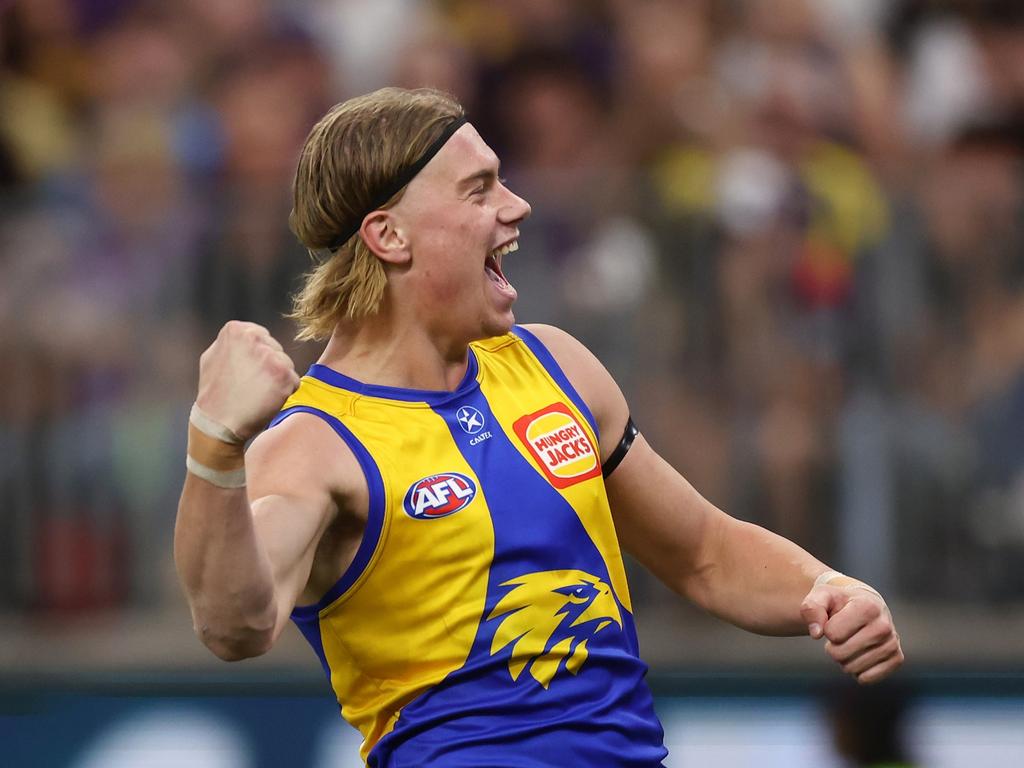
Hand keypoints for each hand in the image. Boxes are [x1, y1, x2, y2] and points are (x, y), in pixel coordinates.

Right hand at [196, 321, 299, 439]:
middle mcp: (254, 337)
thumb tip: (246, 332)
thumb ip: (233, 341)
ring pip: (286, 365)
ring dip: (277, 380)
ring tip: (256, 392)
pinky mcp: (284, 375)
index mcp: (236, 330)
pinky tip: (266, 400)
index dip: (256, 358)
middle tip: (249, 385)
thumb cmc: (214, 392)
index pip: (262, 337)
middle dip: (268, 367)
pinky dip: (285, 392)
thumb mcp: (213, 356)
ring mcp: (270, 356)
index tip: (243, 372)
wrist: (218, 423)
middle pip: (276, 350)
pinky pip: (294, 381)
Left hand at [801, 583, 903, 683]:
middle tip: (839, 636)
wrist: (865, 604)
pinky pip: (866, 679)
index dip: (827, 630)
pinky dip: (857, 671)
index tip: (834, 620)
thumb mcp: (821, 596)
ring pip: (852, 668)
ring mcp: (892, 643)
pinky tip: (860, 655)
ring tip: (850, 643)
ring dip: (844, 659)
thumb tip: (816, 633)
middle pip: (840, 654)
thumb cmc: (839, 601)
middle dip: (832, 647)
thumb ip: (812, 609)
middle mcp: (884, 625)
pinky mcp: (897, 659)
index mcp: (867, 606)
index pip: (832, 634)